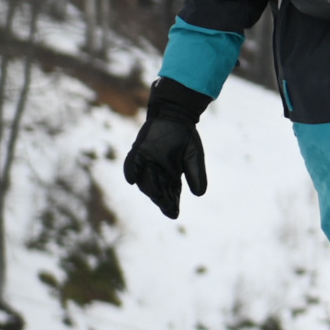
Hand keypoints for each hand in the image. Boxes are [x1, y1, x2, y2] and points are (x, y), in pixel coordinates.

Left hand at [122, 80, 212, 218]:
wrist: (175, 114)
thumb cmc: (184, 136)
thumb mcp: (194, 157)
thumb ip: (195, 175)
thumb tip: (199, 195)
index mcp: (170, 174)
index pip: (170, 193)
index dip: (170, 204)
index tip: (173, 214)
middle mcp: (156, 171)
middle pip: (156, 189)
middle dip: (161, 199)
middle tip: (166, 206)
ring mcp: (145, 161)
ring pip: (144, 180)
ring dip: (149, 188)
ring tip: (157, 196)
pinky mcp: (137, 150)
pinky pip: (131, 163)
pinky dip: (131, 169)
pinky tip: (132, 178)